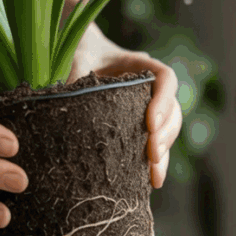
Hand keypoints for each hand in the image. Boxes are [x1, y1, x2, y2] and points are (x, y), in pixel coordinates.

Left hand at [68, 22, 181, 188]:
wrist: (80, 56)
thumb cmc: (79, 53)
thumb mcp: (76, 58)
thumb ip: (75, 74)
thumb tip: (63, 104)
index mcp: (141, 65)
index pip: (166, 79)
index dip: (163, 101)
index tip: (150, 123)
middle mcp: (151, 87)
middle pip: (173, 110)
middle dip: (166, 135)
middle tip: (153, 156)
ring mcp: (149, 108)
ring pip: (169, 130)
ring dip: (165, 154)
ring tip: (155, 177)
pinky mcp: (140, 127)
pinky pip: (155, 144)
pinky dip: (154, 162)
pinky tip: (149, 181)